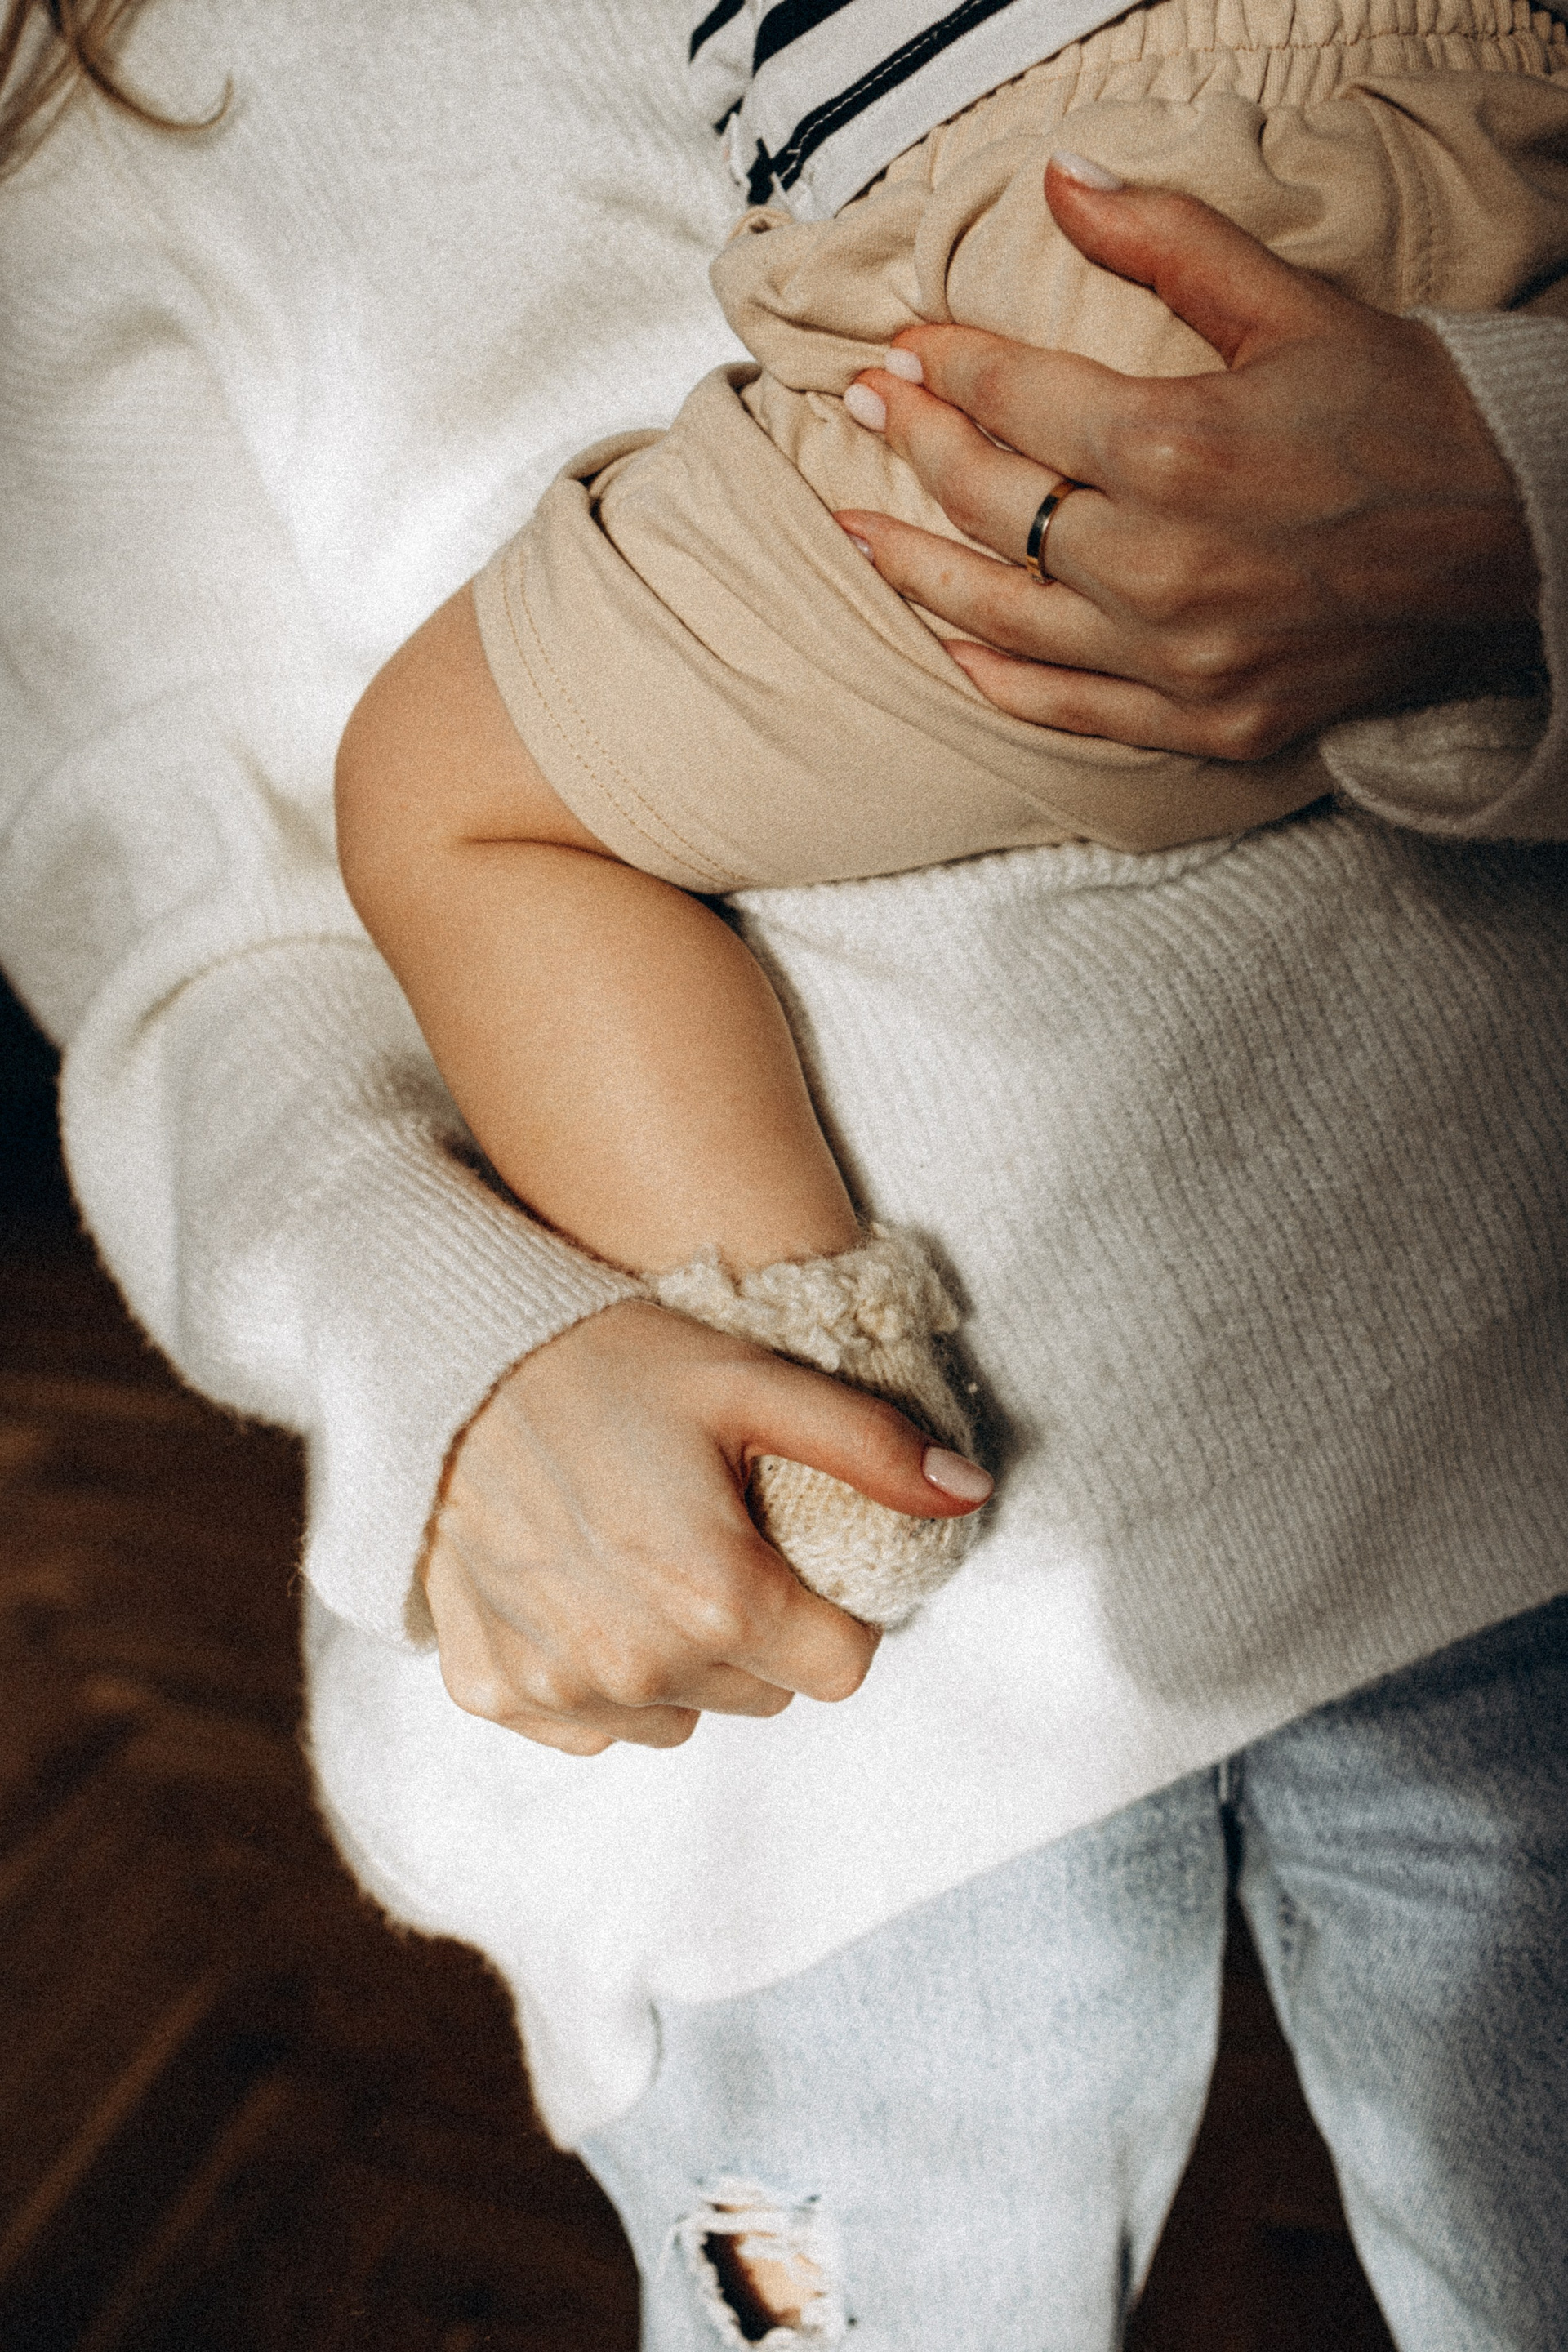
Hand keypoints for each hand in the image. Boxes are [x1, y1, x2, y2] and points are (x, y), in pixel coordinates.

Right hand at [421, 1299, 990, 1754]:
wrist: (448, 1355)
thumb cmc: (612, 1358)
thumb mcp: (753, 1381)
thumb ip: (870, 1448)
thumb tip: (970, 1494)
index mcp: (717, 1597)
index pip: (840, 1667)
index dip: (831, 1608)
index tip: (791, 1550)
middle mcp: (639, 1666)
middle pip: (762, 1692)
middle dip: (756, 1628)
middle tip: (710, 1533)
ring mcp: (558, 1688)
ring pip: (680, 1715)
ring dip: (679, 1657)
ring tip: (641, 1555)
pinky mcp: (495, 1691)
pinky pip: (591, 1726)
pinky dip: (597, 1675)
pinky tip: (579, 1587)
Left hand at [836, 155, 1541, 759]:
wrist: (1520, 548)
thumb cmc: (1414, 419)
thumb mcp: (1299, 309)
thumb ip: (1171, 244)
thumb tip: (1064, 179)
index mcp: (1179, 450)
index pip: (1017, 403)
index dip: (948, 369)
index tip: (905, 353)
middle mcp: (1160, 567)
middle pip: (990, 506)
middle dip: (916, 447)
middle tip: (867, 412)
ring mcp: (1178, 659)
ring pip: (1002, 616)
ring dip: (915, 568)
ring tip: (853, 530)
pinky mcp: (1204, 723)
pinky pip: (1067, 710)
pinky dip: (997, 678)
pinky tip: (949, 644)